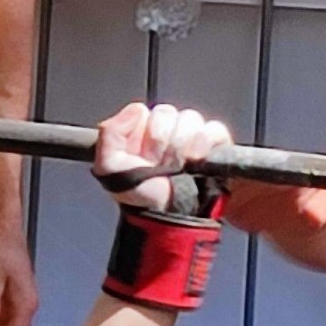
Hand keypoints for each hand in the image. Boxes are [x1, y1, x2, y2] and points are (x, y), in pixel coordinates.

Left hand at [92, 99, 235, 208]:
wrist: (172, 216)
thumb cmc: (142, 195)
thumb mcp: (109, 168)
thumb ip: (110, 134)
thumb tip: (137, 108)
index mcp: (140, 131)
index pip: (143, 112)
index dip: (142, 134)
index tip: (142, 156)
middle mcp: (165, 129)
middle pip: (166, 113)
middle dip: (160, 142)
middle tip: (159, 165)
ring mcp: (191, 134)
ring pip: (190, 118)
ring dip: (181, 145)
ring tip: (178, 166)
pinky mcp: (215, 143)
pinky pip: (214, 128)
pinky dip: (205, 142)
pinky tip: (196, 159)